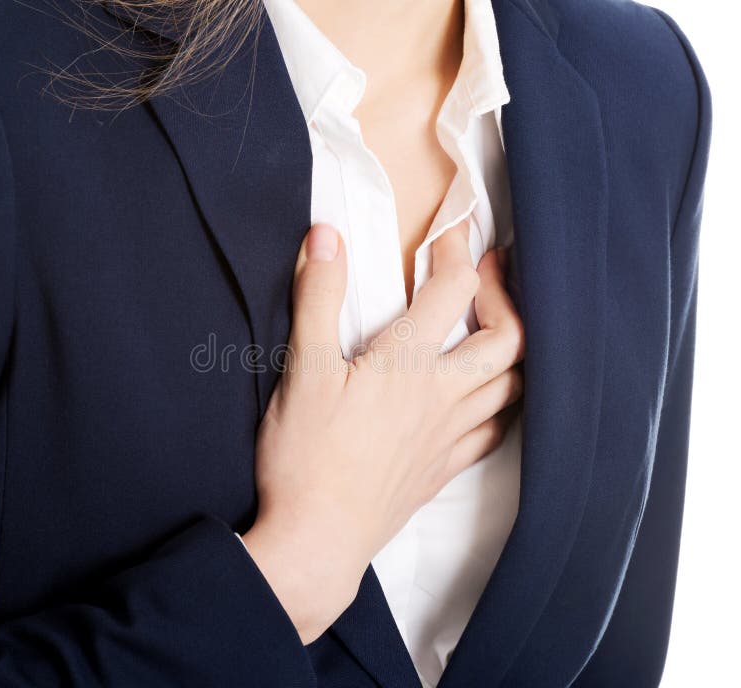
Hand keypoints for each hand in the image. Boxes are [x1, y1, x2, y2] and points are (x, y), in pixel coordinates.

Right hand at [242, 222, 523, 642]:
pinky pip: (495, 433)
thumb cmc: (304, 456)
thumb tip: (327, 235)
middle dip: (510, 299)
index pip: (454, 290)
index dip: (458, 251)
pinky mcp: (443, 469)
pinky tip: (487, 403)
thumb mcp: (303, 370)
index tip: (451, 233)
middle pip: (509, 340)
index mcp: (408, 364)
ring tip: (500, 332)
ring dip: (515, 352)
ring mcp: (449, 437)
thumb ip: (318, 298)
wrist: (317, 539)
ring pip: (513, 388)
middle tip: (494, 277)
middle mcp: (442, 396)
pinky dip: (502, 407)